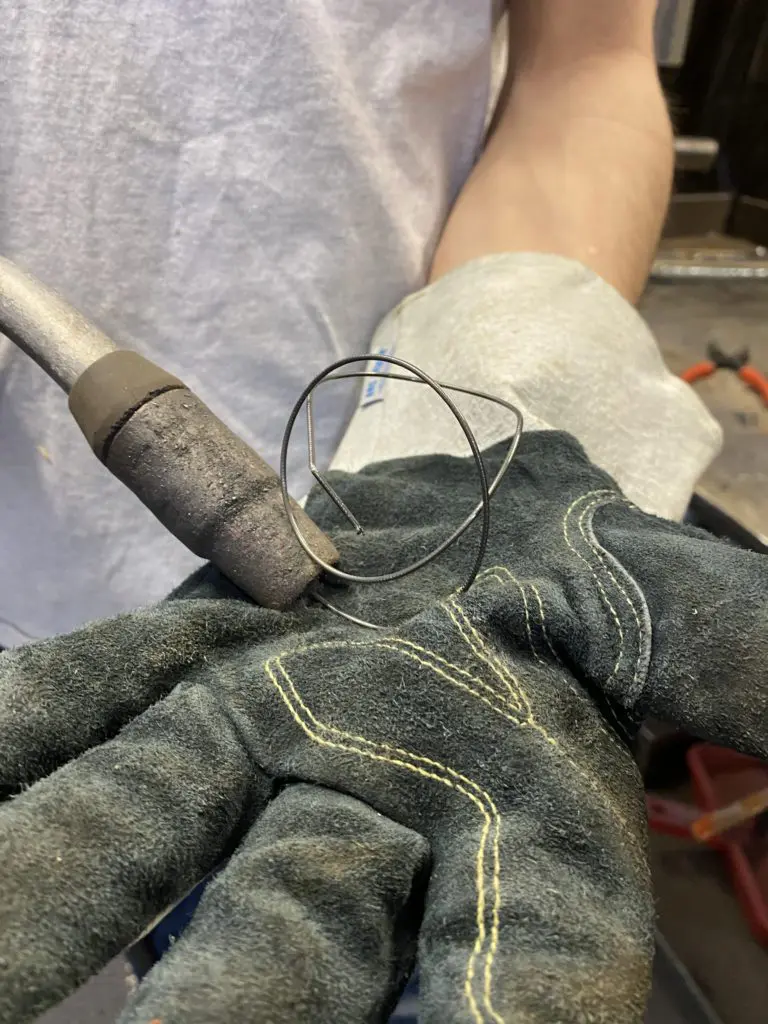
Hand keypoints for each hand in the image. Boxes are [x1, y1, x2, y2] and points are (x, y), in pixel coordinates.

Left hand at [1, 431, 764, 1023]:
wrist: (475, 503)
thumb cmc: (586, 571)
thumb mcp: (681, 618)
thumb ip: (740, 667)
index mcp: (502, 820)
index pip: (501, 972)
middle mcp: (354, 808)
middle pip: (284, 943)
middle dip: (226, 1023)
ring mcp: (242, 730)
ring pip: (142, 826)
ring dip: (51, 890)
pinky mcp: (173, 654)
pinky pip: (77, 696)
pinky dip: (12, 732)